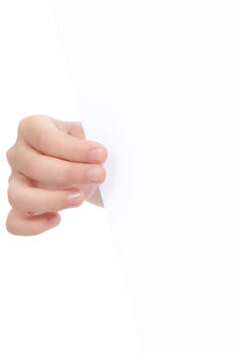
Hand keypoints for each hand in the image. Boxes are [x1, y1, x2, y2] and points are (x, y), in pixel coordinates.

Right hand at [6, 115, 106, 234]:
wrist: (88, 166)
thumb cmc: (87, 148)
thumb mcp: (90, 137)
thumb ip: (91, 144)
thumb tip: (99, 156)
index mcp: (32, 127)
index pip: (44, 137)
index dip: (74, 148)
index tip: (101, 154)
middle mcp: (18, 153)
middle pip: (34, 166)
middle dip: (71, 172)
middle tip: (100, 175)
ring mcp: (16, 181)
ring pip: (18, 196)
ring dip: (51, 200)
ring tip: (79, 198)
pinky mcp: (21, 206)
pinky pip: (14, 223)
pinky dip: (34, 226)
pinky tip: (58, 218)